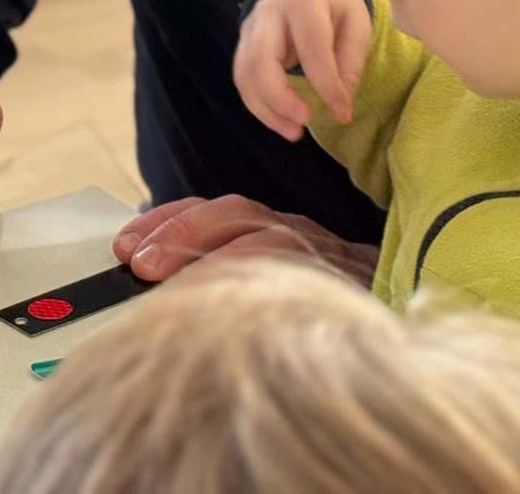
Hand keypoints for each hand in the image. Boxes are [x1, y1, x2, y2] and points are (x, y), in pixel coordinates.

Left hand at [111, 196, 379, 285]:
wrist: (396, 304)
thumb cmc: (319, 295)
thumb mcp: (269, 270)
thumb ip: (219, 262)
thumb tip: (149, 265)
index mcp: (270, 224)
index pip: (210, 209)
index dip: (164, 219)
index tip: (123, 240)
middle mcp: (295, 230)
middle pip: (234, 214)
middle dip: (181, 232)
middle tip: (139, 262)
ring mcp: (322, 255)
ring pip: (265, 241)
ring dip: (214, 258)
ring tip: (172, 285)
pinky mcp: (345, 284)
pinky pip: (301, 281)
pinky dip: (264, 289)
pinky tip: (233, 310)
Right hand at [233, 0, 371, 139]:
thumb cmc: (339, 9)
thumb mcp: (357, 28)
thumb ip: (350, 64)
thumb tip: (339, 104)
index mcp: (305, 1)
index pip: (312, 49)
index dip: (327, 85)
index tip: (343, 113)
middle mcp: (270, 11)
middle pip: (261, 58)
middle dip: (279, 98)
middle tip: (303, 123)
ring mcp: (250, 27)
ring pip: (245, 74)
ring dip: (266, 110)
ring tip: (293, 132)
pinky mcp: (242, 44)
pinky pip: (243, 79)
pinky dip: (259, 106)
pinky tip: (280, 120)